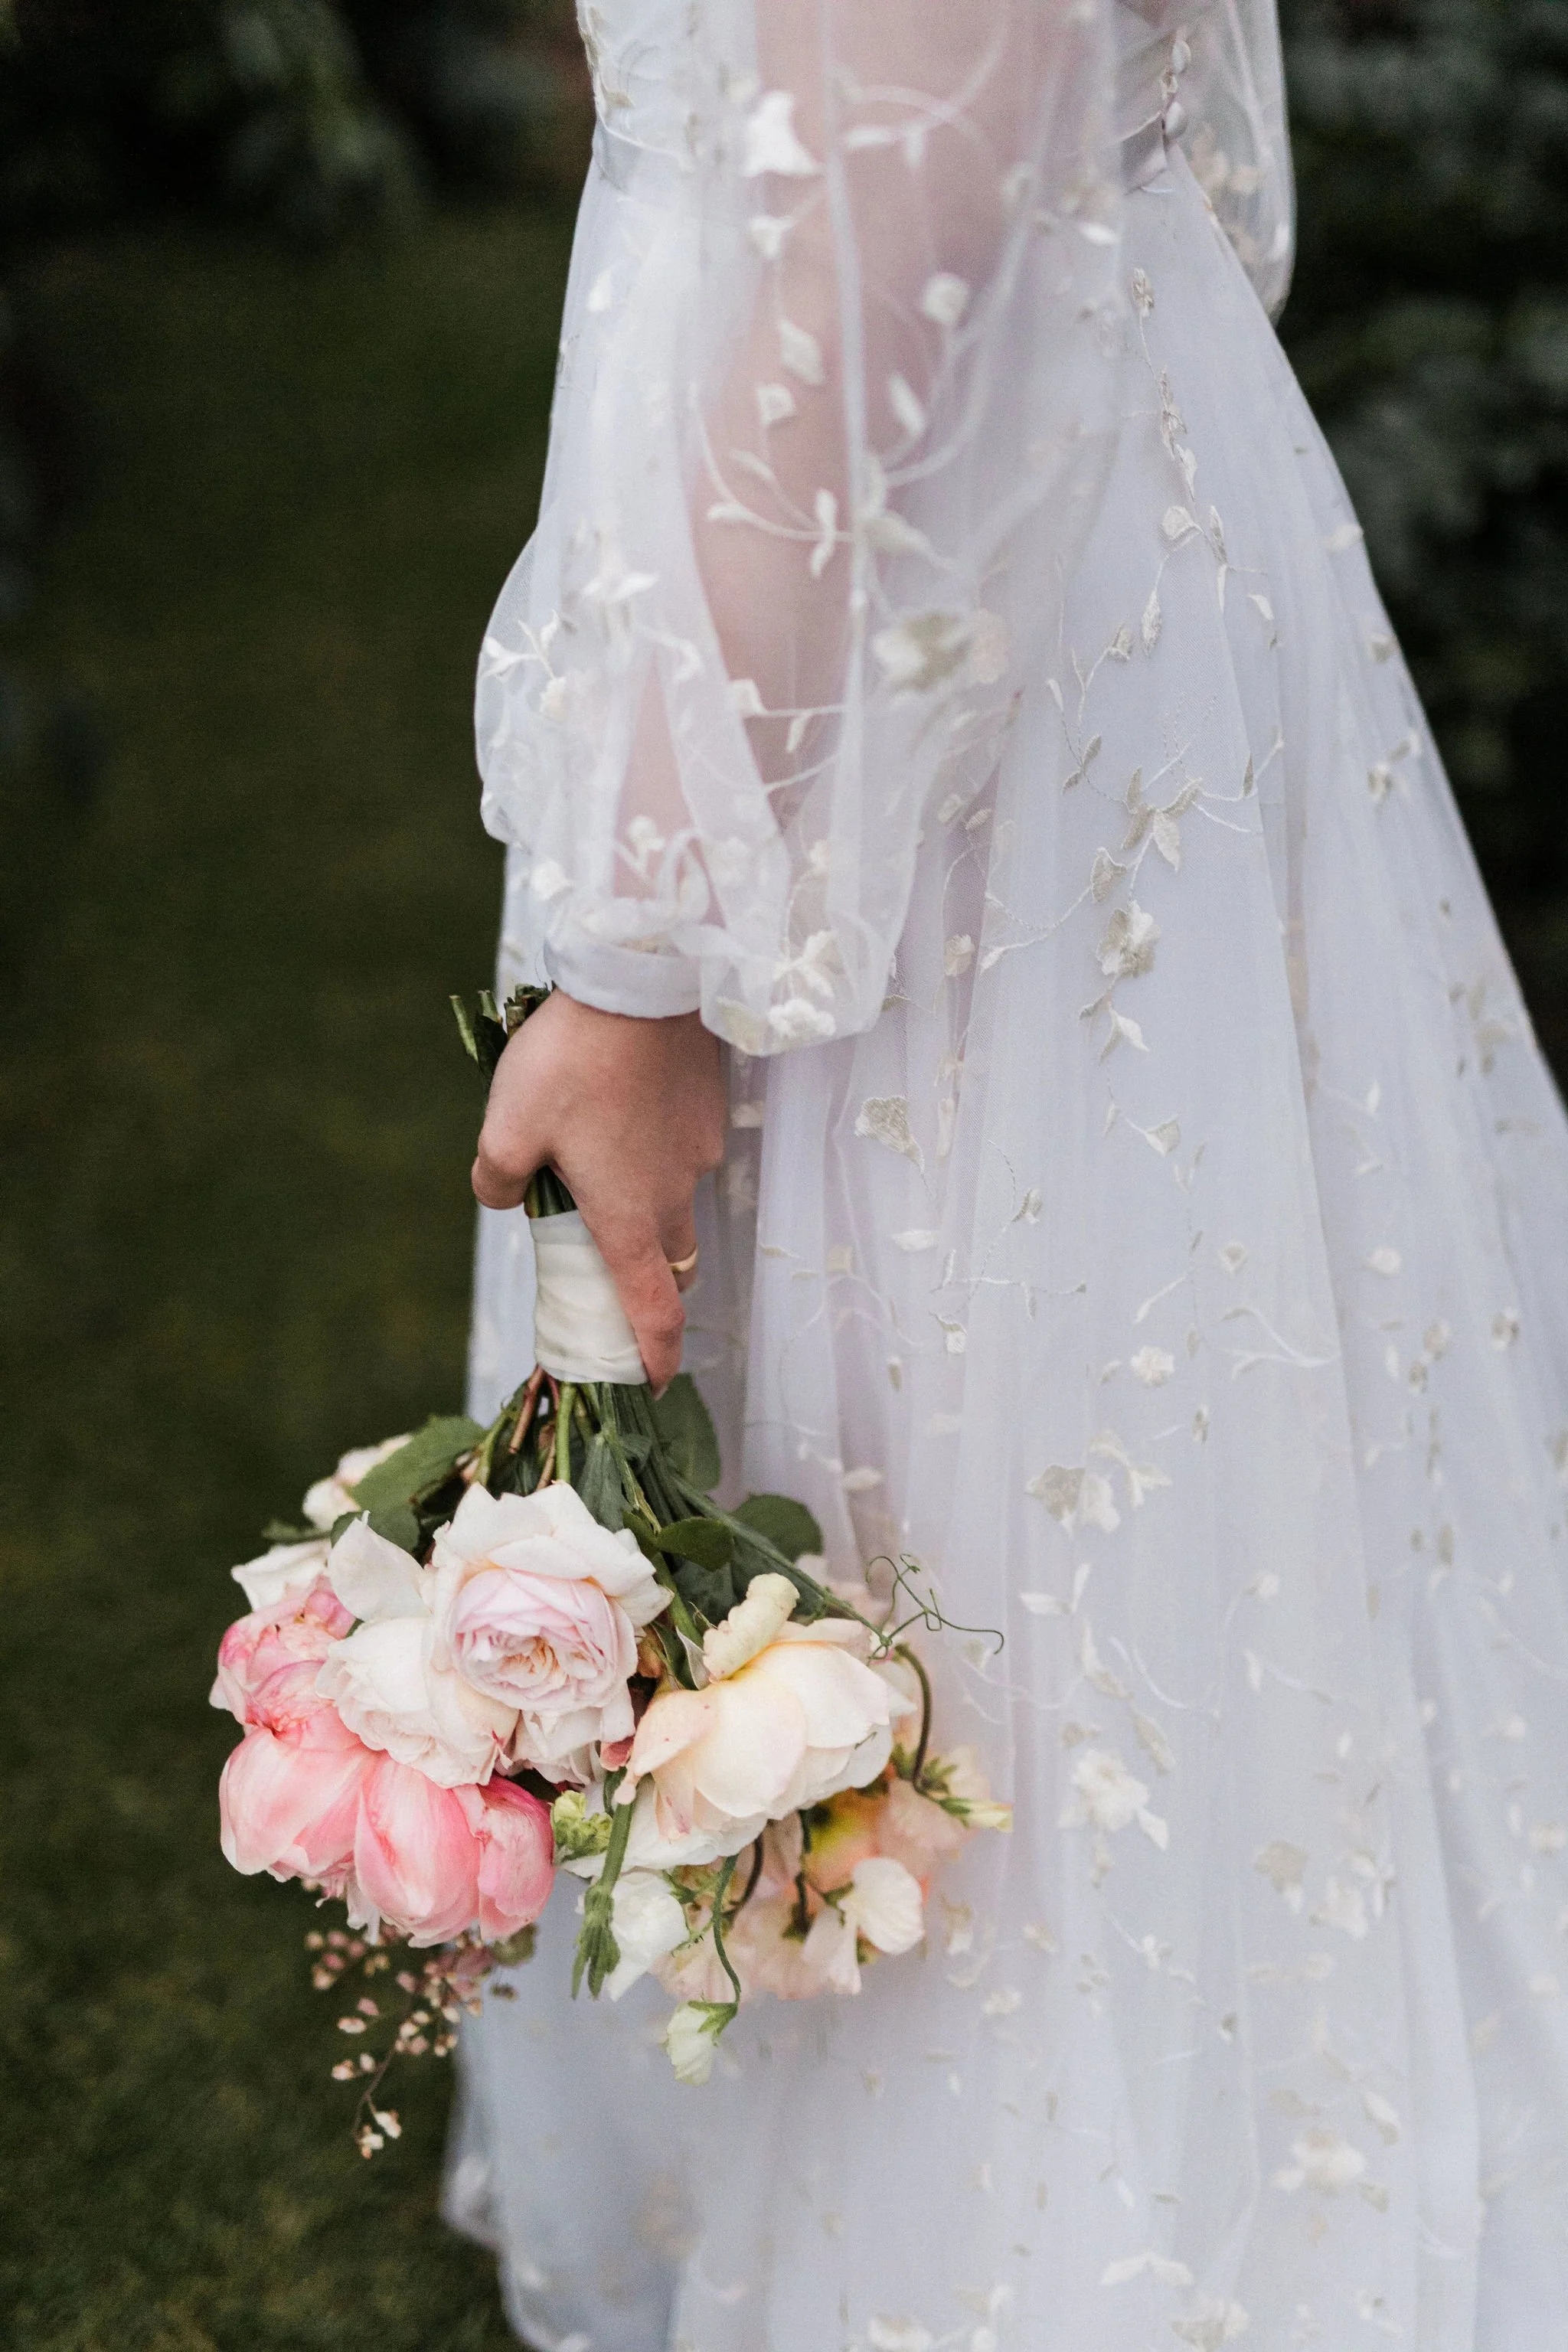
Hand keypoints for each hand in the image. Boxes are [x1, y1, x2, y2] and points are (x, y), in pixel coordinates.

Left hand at [471, 993, 726, 1390]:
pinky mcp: (709, 1109)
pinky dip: (653, 1144)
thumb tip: (507, 1198)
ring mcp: (699, 1152)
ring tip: (594, 1138)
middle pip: (668, 1259)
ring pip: (673, 1195)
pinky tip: (620, 1096)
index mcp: (628, 1218)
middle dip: (643, 1271)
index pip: (653, 1311)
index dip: (654, 1356)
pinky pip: (680, 1146)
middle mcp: (674, 1196)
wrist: (643, 979)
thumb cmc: (570, 1062)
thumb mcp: (506, 1127)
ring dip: (640, 1192)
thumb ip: (498, 1180)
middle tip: (598, 1246)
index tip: (649, 1381)